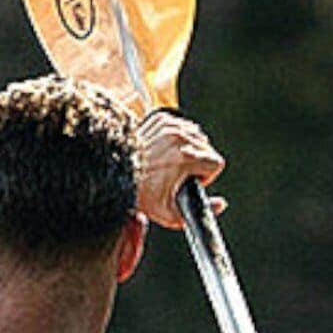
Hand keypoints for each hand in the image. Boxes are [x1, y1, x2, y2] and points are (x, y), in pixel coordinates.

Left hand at [136, 110, 225, 230]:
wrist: (111, 173)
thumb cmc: (139, 194)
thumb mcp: (170, 214)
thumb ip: (202, 211)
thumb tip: (221, 204)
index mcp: (186, 157)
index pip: (216, 162)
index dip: (205, 175)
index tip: (189, 180)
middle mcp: (180, 138)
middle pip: (207, 148)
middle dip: (197, 161)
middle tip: (176, 173)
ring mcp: (168, 125)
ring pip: (195, 135)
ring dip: (188, 147)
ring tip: (168, 161)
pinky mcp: (159, 118)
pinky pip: (180, 125)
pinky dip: (175, 136)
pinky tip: (162, 149)